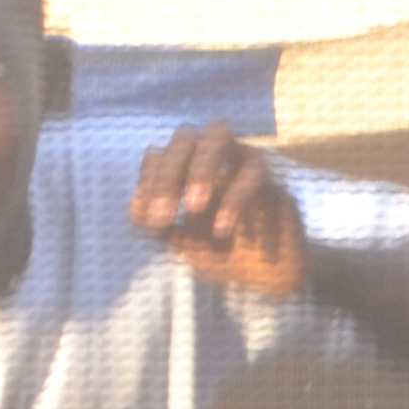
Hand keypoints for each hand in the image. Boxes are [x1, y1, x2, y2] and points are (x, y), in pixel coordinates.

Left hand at [132, 123, 307, 297]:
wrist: (267, 276)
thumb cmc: (220, 251)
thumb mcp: (180, 243)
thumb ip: (156, 226)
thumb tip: (137, 208)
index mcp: (186, 169)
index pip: (158, 155)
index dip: (149, 184)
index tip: (152, 223)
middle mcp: (214, 154)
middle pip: (184, 136)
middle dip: (169, 174)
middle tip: (163, 218)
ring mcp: (243, 158)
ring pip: (219, 132)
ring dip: (201, 166)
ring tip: (193, 207)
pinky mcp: (271, 176)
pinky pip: (252, 174)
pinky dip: (234, 200)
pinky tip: (222, 230)